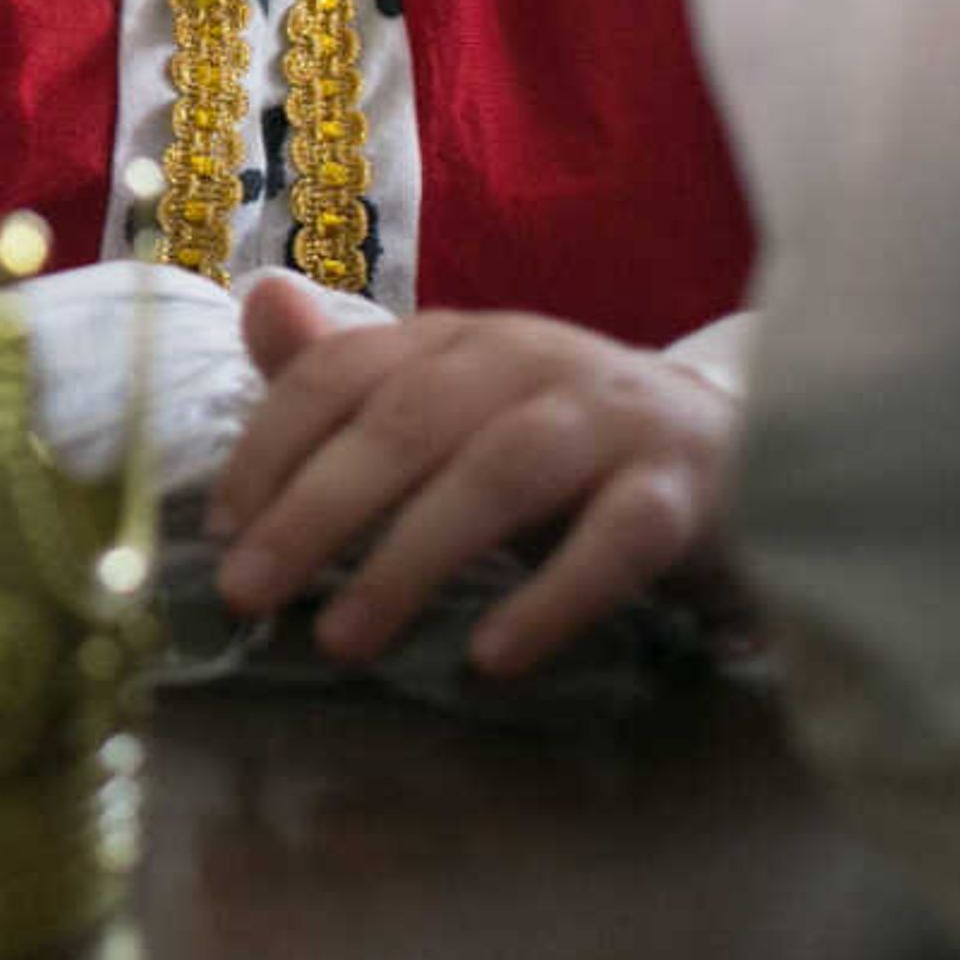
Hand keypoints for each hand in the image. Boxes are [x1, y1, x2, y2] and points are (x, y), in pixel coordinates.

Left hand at [203, 278, 736, 679]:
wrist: (743, 460)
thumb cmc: (564, 447)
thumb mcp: (449, 410)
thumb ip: (349, 377)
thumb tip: (259, 302)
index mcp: (458, 341)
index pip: (343, 373)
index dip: (272, 445)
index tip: (217, 532)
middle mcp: (530, 358)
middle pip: (407, 422)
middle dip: (316, 508)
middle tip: (247, 593)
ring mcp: (613, 416)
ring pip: (500, 472)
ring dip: (411, 557)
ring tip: (343, 638)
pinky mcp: (690, 487)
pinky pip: (617, 538)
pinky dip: (551, 596)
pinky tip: (493, 657)